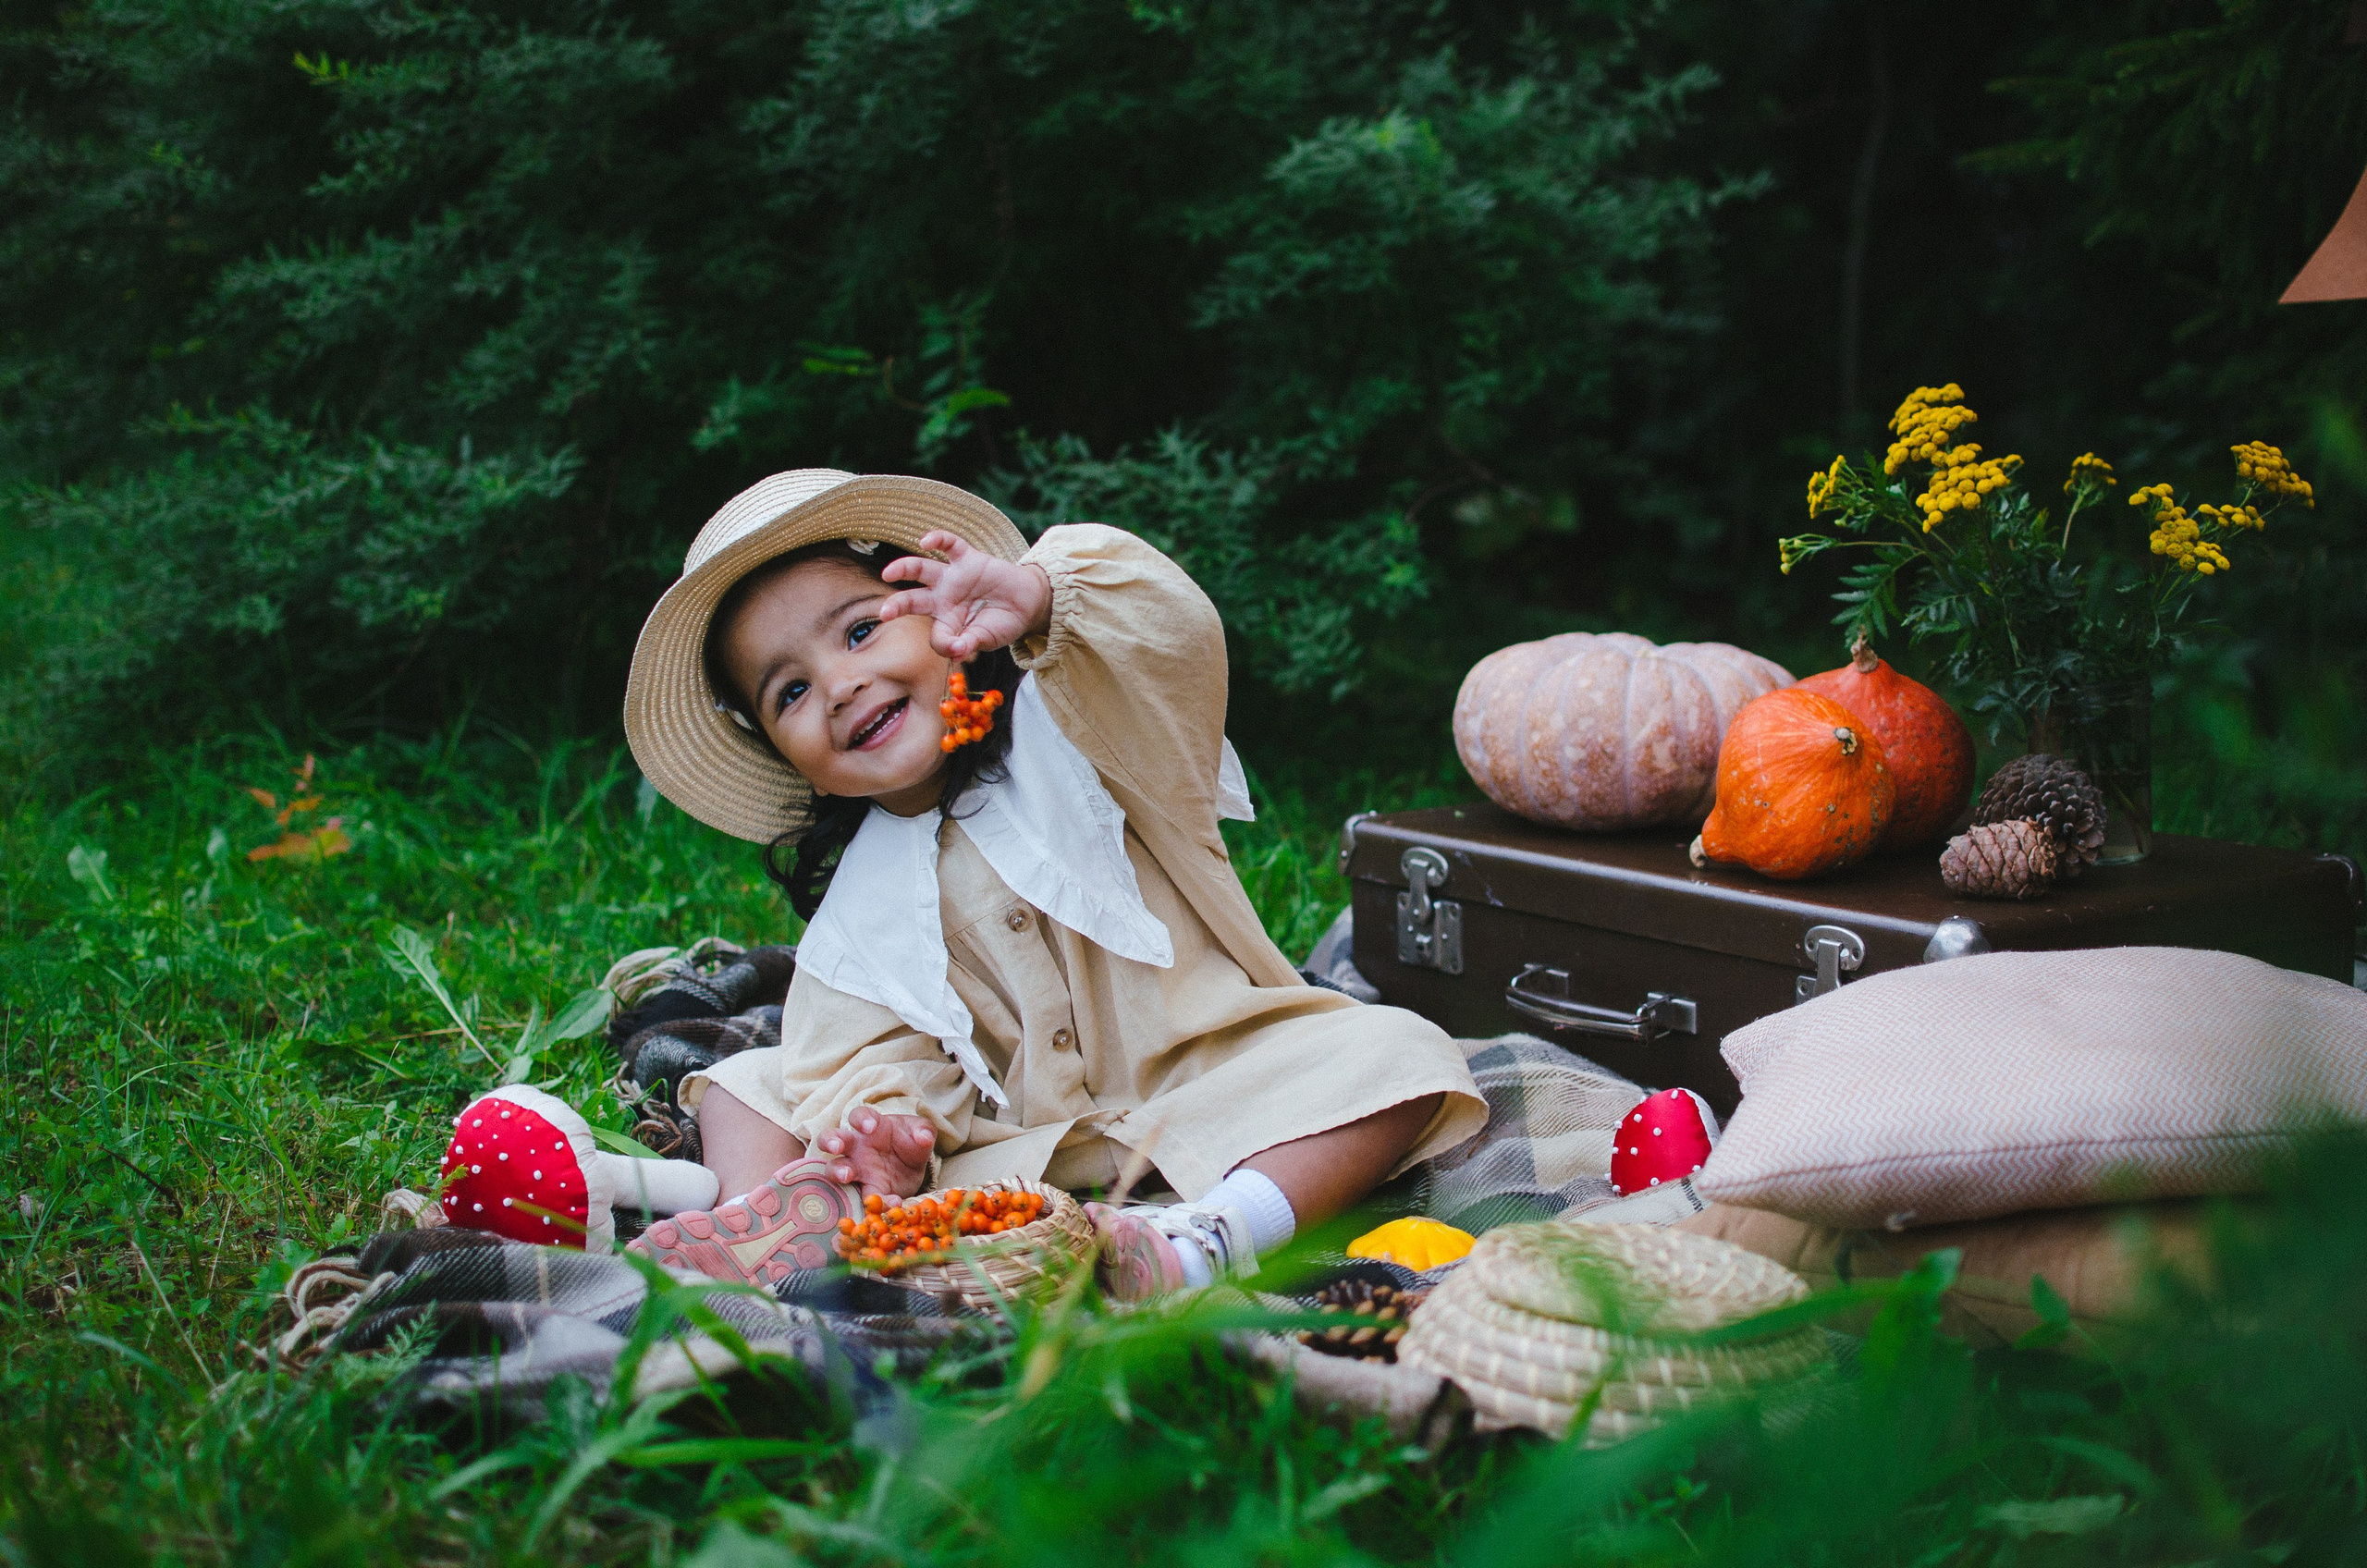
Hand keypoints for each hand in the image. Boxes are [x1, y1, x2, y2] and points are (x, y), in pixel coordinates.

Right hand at [813, 1106, 935, 1200]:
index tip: (870, 1126)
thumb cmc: (910, 1140)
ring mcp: (856, 1169)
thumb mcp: (921, 1132)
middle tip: (837, 1147)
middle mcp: (856, 1146)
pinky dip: (874, 1201)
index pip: (858, 1115)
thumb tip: (924, 1138)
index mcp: (871, 1125)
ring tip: (847, 1177)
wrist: (913, 1166)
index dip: (861, 1120)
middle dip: (830, 1141)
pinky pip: (861, 1197)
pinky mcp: (865, 1189)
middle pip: (830, 1138)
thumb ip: (924, 1131)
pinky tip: (892, 1202)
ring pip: (834, 1168)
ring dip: (837, 1172)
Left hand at [878, 531, 1052, 660]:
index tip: (957, 648)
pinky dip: (938, 539)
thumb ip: (970, 642)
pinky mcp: (968, 559)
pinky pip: (949, 545)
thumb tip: (957, 652)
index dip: (944, 643)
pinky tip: (925, 541)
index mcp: (945, 622)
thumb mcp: (986, 638)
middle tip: (884, 613)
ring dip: (903, 568)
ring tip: (888, 573)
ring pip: (920, 569)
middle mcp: (942, 599)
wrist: (1027, 603)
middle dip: (897, 606)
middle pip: (912, 600)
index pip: (935, 635)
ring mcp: (952, 578)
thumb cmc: (1002, 623)